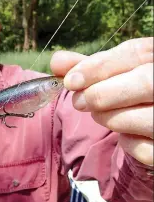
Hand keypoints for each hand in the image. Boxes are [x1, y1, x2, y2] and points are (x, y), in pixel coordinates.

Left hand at [50, 37, 152, 165]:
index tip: (70, 80)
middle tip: (79, 101)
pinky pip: (145, 149)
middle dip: (101, 93)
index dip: (99, 67)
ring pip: (144, 116)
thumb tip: (56, 61)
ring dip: (109, 117)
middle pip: (145, 82)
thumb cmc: (132, 91)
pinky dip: (128, 142)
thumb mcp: (115, 73)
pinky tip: (126, 132)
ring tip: (100, 114)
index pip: (136, 53)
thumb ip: (88, 67)